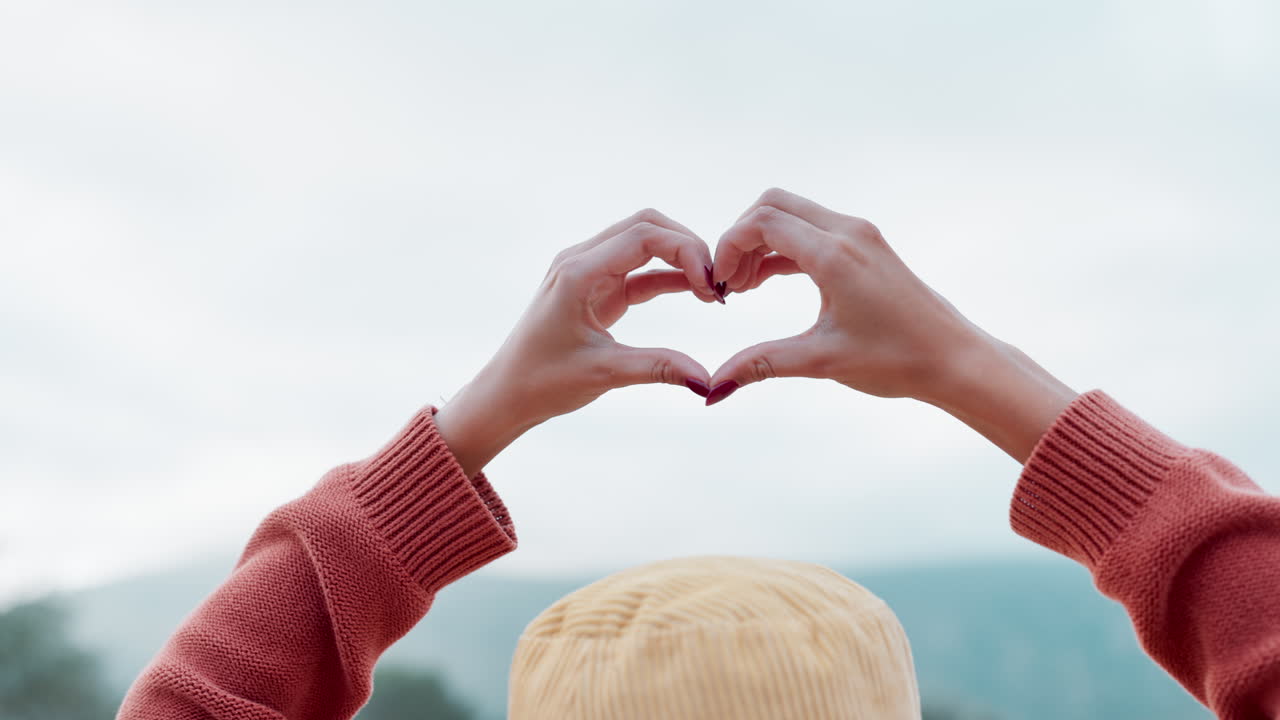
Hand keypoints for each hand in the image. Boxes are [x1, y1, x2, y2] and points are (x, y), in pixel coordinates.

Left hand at [436, 209, 717, 475]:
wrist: (507, 393)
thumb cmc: (542, 381)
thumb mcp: (603, 374)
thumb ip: (657, 368)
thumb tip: (706, 380)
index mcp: (578, 272)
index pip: (643, 236)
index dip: (686, 251)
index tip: (712, 285)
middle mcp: (581, 260)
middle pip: (646, 226)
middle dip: (687, 246)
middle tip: (717, 282)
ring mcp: (588, 271)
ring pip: (644, 241)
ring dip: (680, 257)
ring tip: (711, 290)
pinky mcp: (596, 287)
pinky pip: (639, 270)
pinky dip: (668, 276)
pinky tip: (697, 293)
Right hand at [707, 188, 981, 401]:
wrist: (955, 359)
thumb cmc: (897, 360)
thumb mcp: (822, 361)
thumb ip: (762, 364)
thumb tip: (714, 388)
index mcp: (835, 255)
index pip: (762, 222)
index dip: (729, 247)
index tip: (720, 286)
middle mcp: (848, 233)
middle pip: (773, 205)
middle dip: (741, 239)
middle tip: (730, 284)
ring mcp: (860, 236)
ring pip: (792, 214)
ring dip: (761, 243)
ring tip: (744, 287)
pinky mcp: (866, 246)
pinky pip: (812, 231)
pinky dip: (784, 248)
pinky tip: (768, 281)